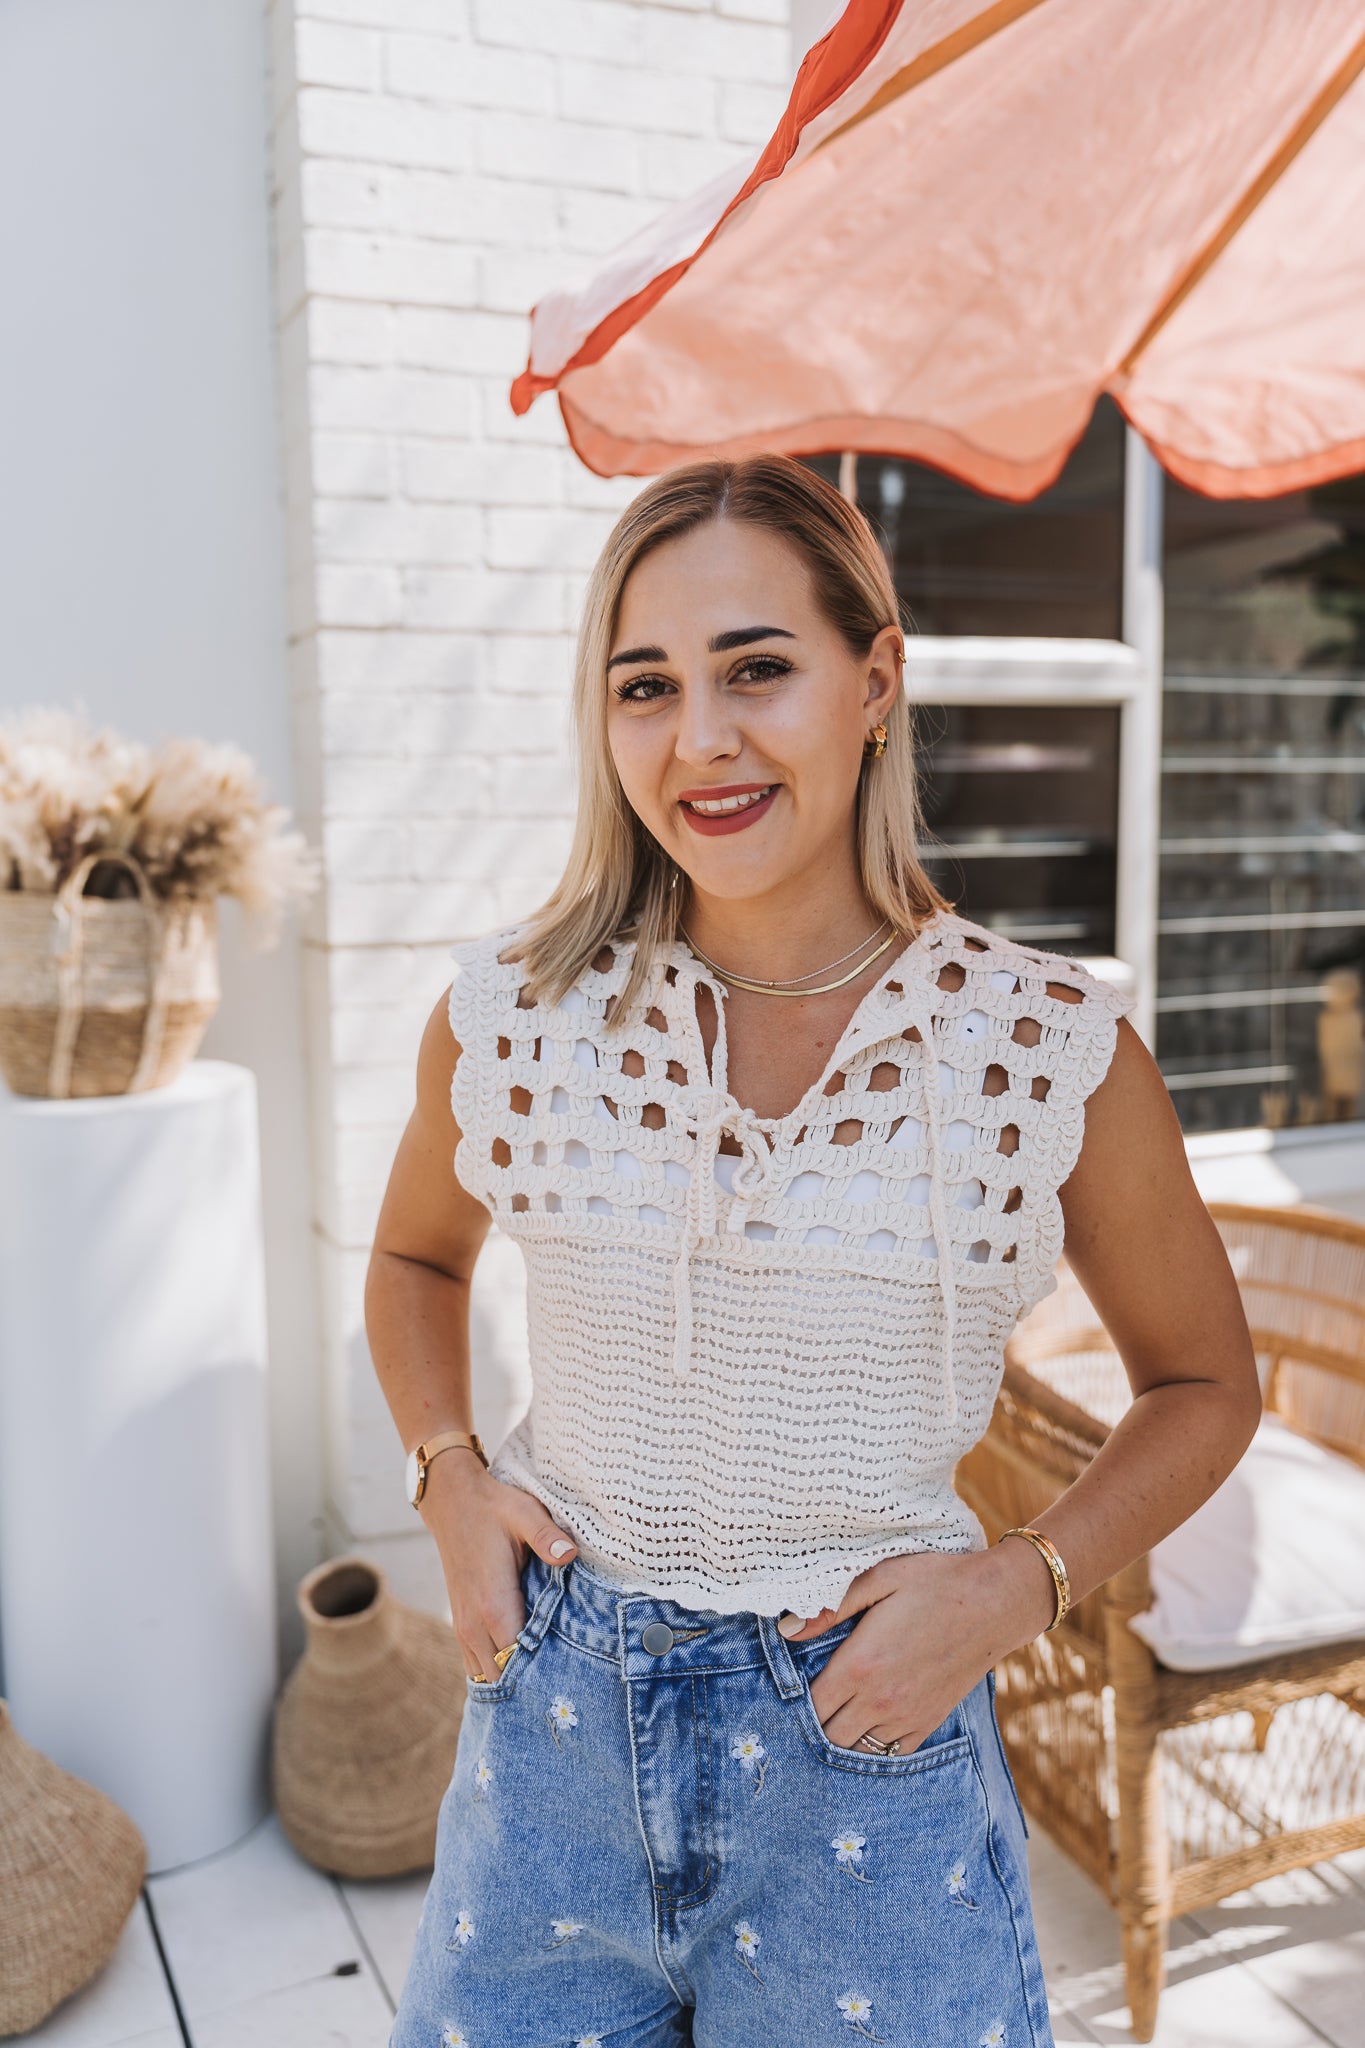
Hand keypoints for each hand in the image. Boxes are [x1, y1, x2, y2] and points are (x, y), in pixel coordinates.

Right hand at [417, 1450, 577, 1681]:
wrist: (452, 1501)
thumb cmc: (493, 1508)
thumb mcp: (525, 1514)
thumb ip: (548, 1538)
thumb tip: (571, 1554)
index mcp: (493, 1605)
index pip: (518, 1662)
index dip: (543, 1674)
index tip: (571, 1680)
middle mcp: (474, 1624)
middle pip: (503, 1679)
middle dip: (532, 1685)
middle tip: (567, 1687)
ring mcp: (464, 1627)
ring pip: (488, 1676)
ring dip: (514, 1680)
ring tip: (547, 1681)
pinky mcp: (462, 1624)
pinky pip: (477, 1664)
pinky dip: (498, 1671)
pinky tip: (523, 1668)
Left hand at [778, 1543, 1055, 1753]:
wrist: (997, 1602)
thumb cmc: (936, 1581)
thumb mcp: (880, 1577)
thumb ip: (831, 1607)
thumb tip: (786, 1630)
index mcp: (861, 1664)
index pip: (810, 1706)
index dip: (793, 1702)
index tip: (787, 1689)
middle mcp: (880, 1699)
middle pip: (828, 1737)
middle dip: (812, 1725)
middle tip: (807, 1703)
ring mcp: (907, 1716)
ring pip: (857, 1750)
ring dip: (842, 1737)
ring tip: (835, 1715)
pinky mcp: (929, 1722)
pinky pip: (891, 1753)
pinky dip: (874, 1745)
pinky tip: (868, 1723)